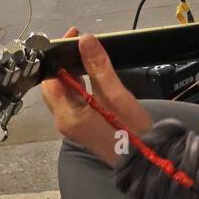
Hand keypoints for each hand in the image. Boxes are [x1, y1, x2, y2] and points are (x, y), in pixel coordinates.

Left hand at [40, 28, 150, 164]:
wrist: (147, 162)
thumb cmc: (133, 132)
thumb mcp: (117, 96)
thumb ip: (99, 67)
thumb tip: (85, 40)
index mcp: (68, 115)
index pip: (50, 79)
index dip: (58, 55)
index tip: (72, 36)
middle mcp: (64, 121)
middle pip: (54, 85)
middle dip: (63, 61)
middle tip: (79, 41)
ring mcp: (72, 125)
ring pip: (63, 91)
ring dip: (71, 71)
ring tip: (85, 52)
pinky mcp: (82, 125)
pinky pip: (72, 99)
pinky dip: (77, 83)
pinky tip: (89, 71)